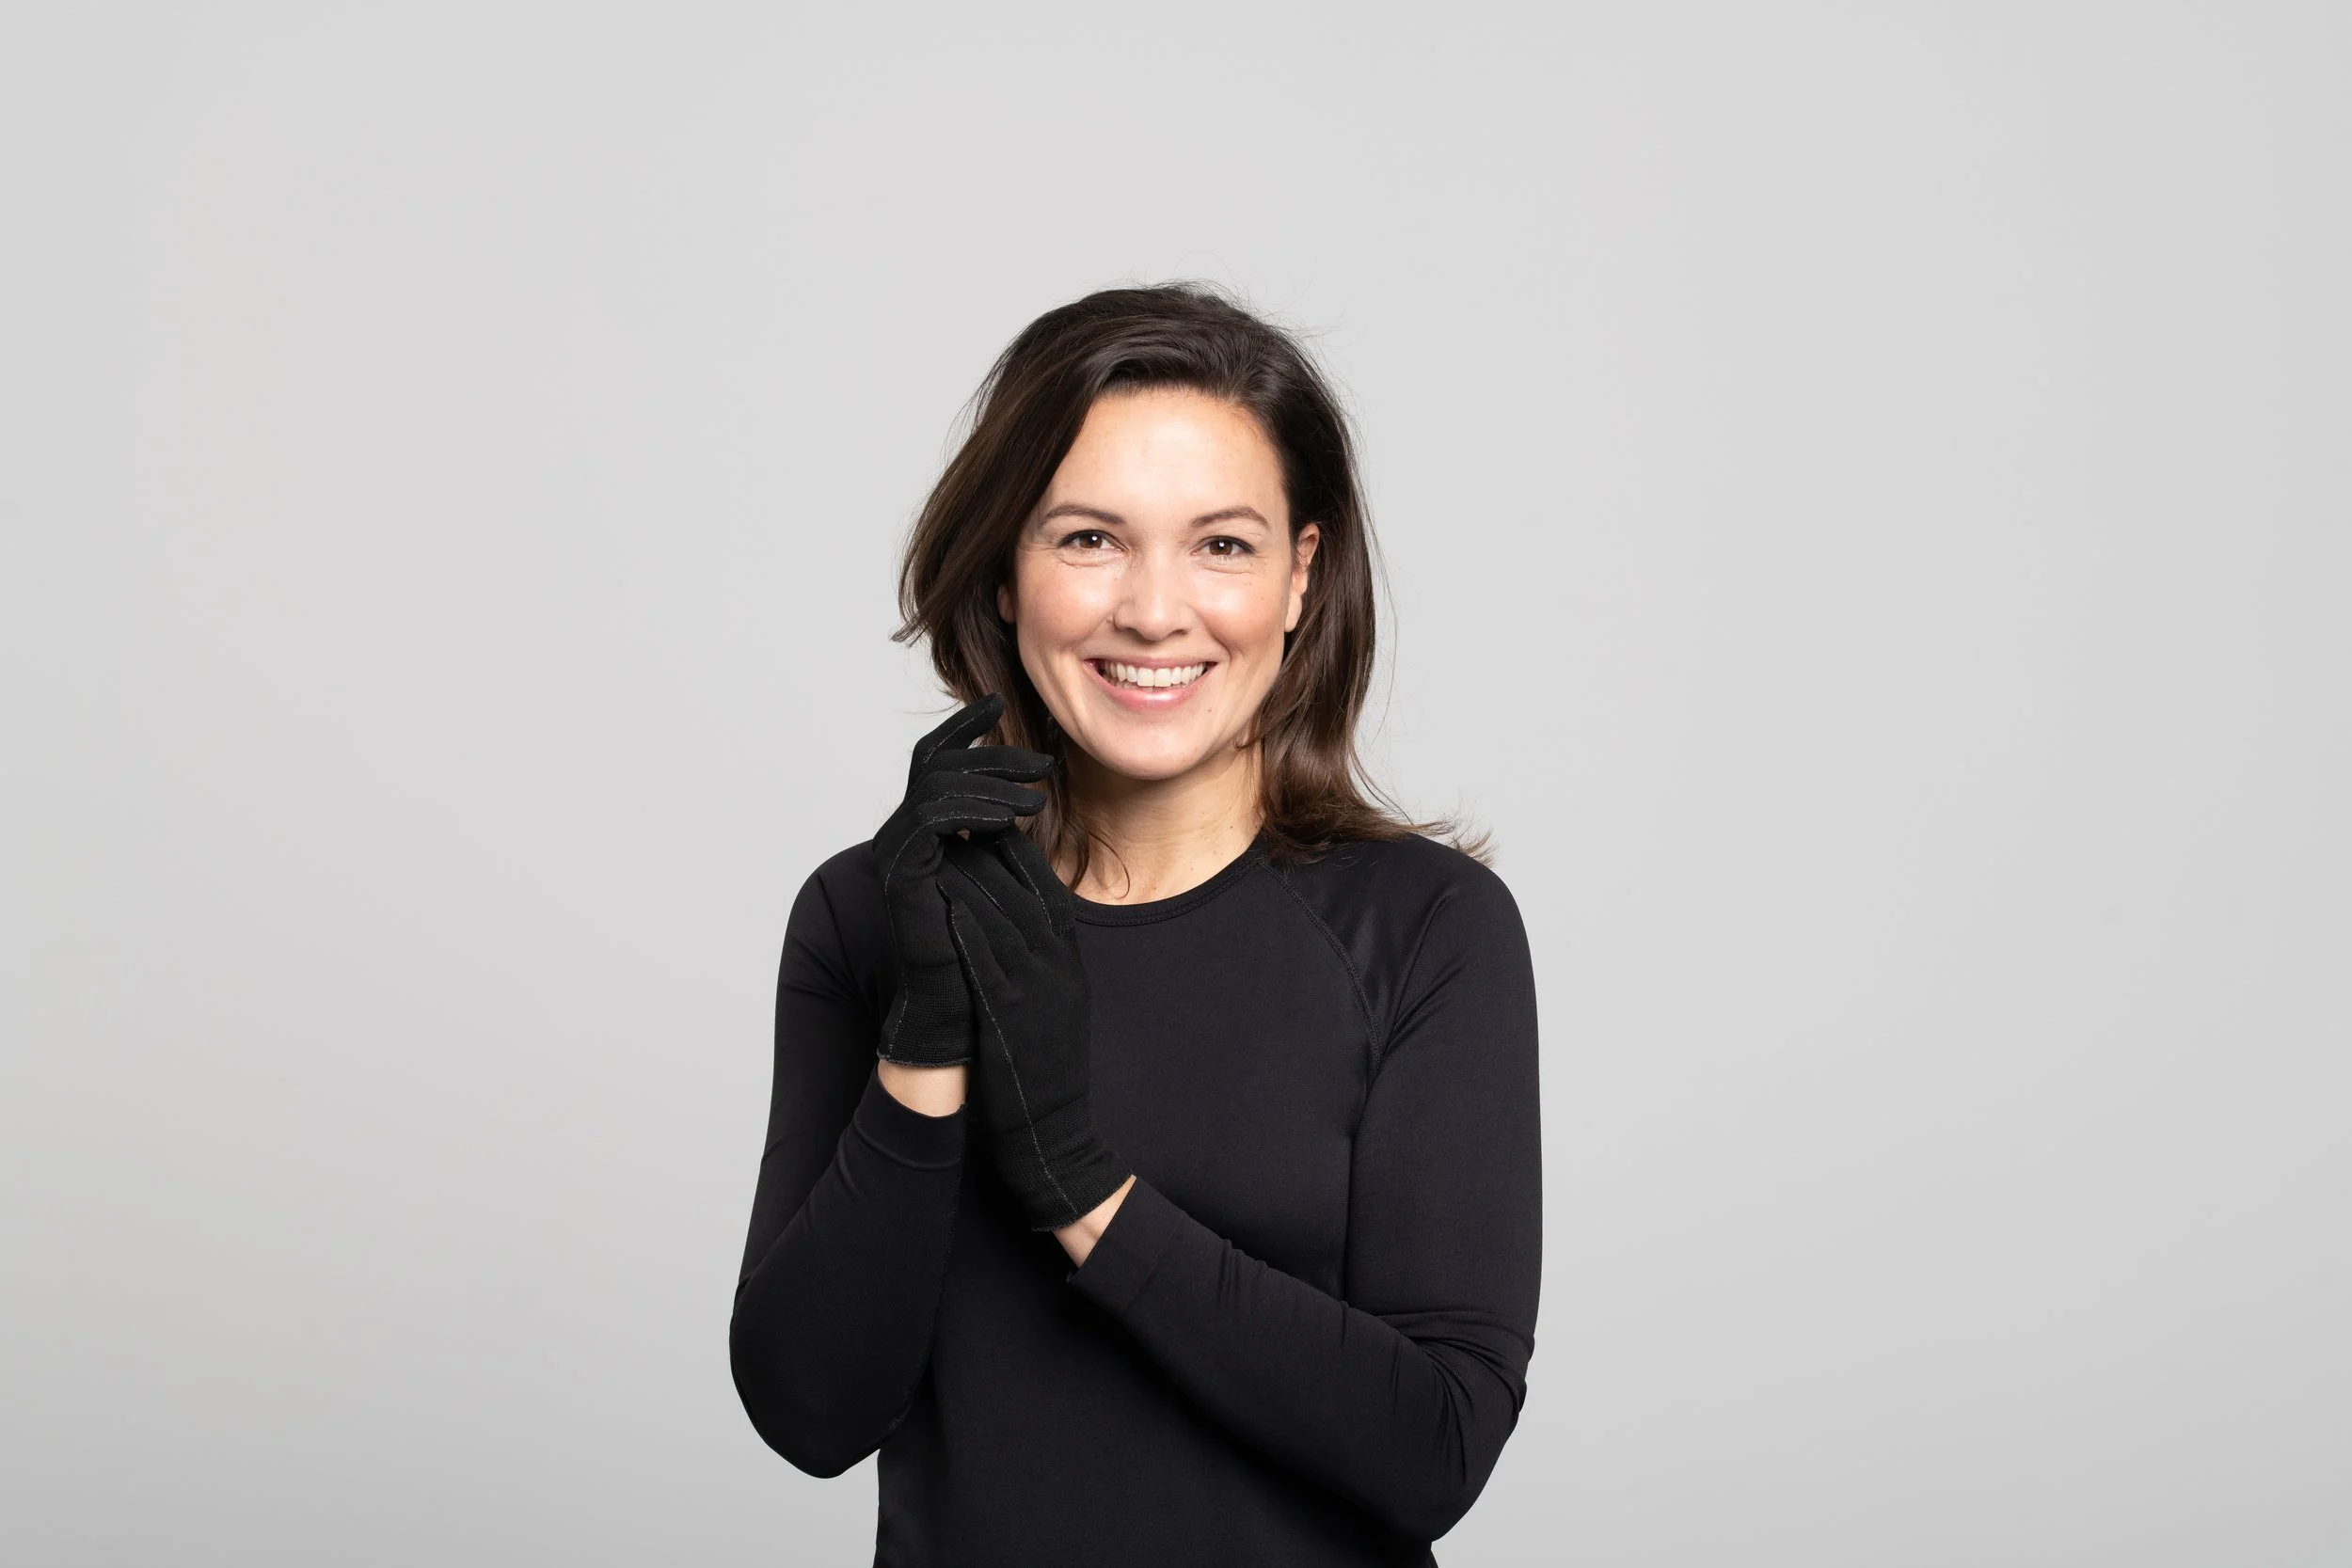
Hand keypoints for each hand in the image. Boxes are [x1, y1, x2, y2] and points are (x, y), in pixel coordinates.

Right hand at [873, 695, 1052, 1065]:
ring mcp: (896, 847)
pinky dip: (971, 809)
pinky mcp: (900, 868)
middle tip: (1044, 762)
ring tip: (1036, 797)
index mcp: (923, 825)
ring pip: (937, 784)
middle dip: (992, 753)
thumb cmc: (982, 939)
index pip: (937, 757)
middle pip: (939, 762)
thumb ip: (997, 825)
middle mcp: (902, 830)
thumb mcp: (998, 867)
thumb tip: (1023, 789)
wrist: (958, 995)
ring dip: (991, 783)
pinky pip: (931, 817)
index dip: (964, 726)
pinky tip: (1008, 819)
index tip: (1000, 702)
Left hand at [937, 830, 1131, 1230]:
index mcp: (1065, 938)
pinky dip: (956, 913)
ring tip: (919, 837)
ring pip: (991, 897)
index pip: (1028, 860)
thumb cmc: (1047, 1064)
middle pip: (1008, 869)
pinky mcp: (1007, 1004)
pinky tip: (929, 893)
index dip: (989, 828)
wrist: (1056, 1134)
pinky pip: (979, 945)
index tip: (956, 811)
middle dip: (967, 833)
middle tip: (929, 807)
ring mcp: (1033, 975)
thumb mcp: (1054, 985)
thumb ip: (1031, 934)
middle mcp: (1054, 949)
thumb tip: (993, 891)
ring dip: (955, 862)